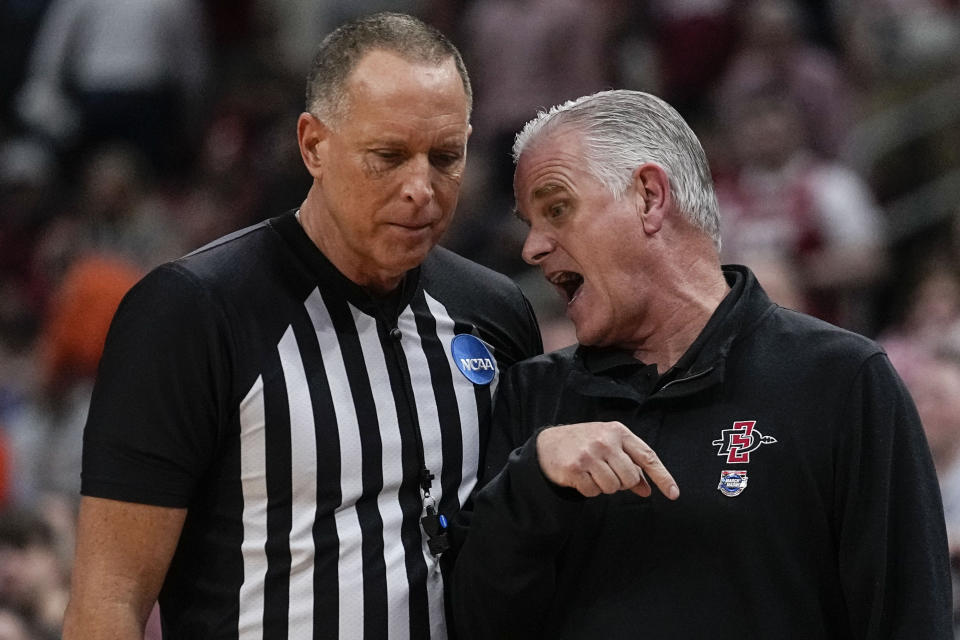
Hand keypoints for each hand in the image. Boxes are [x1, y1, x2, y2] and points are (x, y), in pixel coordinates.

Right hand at [535, 422, 678, 498]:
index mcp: (619, 432)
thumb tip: (647, 490)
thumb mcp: (611, 447)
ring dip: (604, 486)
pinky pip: (593, 492)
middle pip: (629, 478)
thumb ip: (631, 466)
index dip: (662, 476)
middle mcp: (605, 441)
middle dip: (621, 482)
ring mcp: (589, 454)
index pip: (648, 456)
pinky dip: (589, 489)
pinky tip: (581, 476)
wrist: (549, 444)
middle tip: (607, 472)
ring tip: (592, 473)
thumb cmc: (585, 444)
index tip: (674, 494)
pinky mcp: (574, 468)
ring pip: (612, 487)